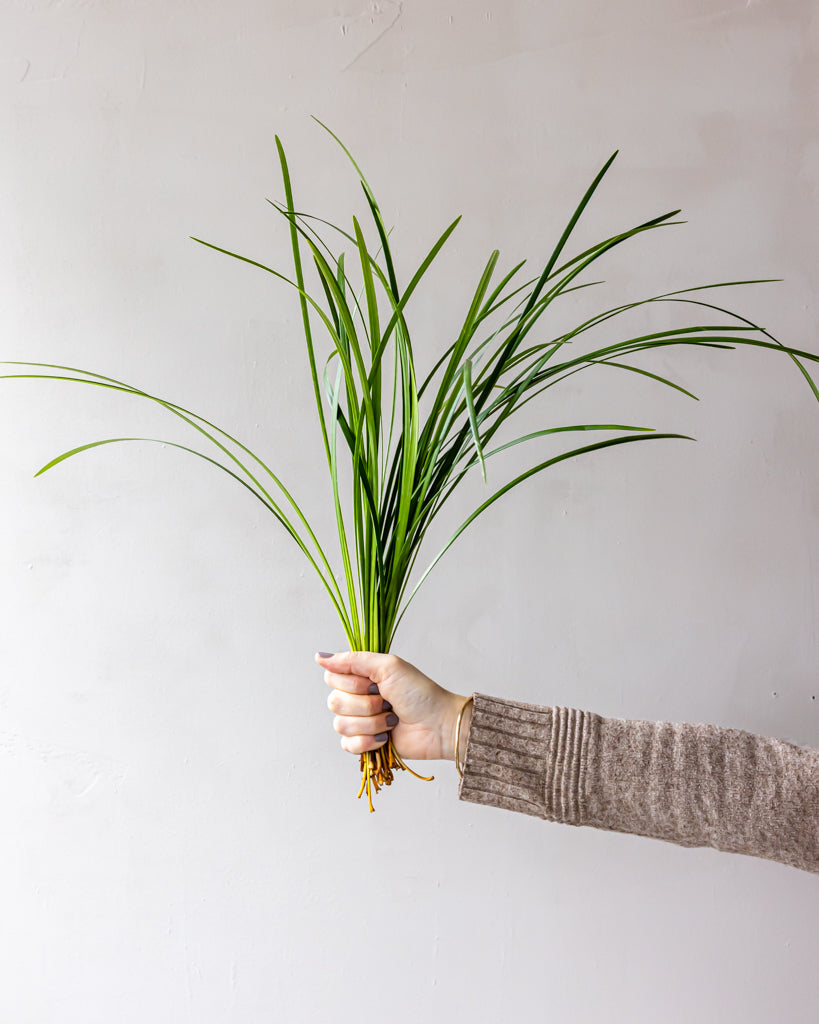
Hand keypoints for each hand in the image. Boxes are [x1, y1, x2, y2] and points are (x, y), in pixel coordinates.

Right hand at [315, 651, 470, 761]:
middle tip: (387, 701)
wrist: (438, 725)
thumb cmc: (419, 692)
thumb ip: (353, 660)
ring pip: (341, 725)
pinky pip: (347, 745)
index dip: (351, 683)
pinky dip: (367, 741)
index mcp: (361, 677)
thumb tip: (319, 656)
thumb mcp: (388, 666)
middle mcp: (357, 697)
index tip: (373, 682)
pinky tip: (385, 737)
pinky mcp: (364, 744)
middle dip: (365, 704)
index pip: (331, 677)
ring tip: (391, 719)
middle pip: (334, 702)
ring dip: (371, 723)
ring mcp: (360, 721)